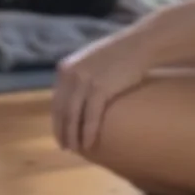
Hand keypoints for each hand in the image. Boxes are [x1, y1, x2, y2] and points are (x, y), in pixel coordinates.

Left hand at [52, 32, 148, 155]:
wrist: (138, 45)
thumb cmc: (119, 54)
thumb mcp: (90, 62)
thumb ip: (80, 76)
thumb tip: (77, 95)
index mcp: (65, 69)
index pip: (56, 101)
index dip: (57, 121)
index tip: (60, 134)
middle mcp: (70, 75)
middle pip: (61, 111)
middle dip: (62, 131)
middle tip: (66, 147)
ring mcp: (84, 81)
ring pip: (73, 116)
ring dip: (72, 136)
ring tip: (76, 150)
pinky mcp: (100, 89)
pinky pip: (91, 117)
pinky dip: (88, 133)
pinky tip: (88, 144)